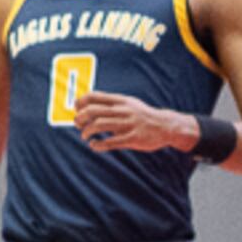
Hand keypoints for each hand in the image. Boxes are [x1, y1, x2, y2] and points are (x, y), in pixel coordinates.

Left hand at [72, 92, 190, 154]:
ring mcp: (128, 124)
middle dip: (80, 117)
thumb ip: (111, 104)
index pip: (95, 96)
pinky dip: (98, 144)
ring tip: (84, 136)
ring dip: (87, 131)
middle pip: (94, 111)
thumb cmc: (142, 116)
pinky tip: (94, 145)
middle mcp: (123, 110)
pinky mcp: (132, 138)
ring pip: (100, 125)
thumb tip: (88, 105)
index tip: (76, 109)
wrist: (165, 126)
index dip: (81, 102)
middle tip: (78, 124)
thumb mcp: (128, 104)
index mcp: (121, 101)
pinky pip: (110, 142)